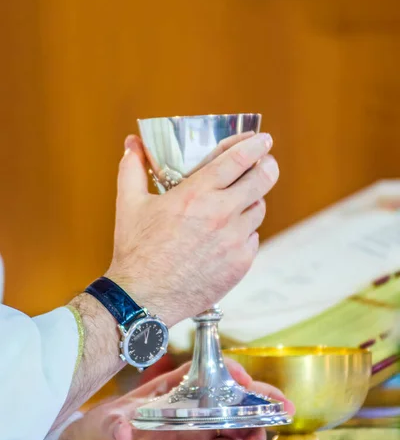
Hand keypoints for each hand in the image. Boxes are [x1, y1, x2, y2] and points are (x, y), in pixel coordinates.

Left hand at [43, 360, 293, 439]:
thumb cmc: (101, 429)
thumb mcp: (105, 423)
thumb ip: (115, 425)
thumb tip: (124, 430)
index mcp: (175, 385)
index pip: (210, 370)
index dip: (230, 372)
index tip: (243, 381)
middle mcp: (193, 404)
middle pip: (232, 396)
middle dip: (259, 399)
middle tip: (282, 407)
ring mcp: (198, 428)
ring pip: (235, 424)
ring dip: (253, 429)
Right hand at [106, 131, 277, 326]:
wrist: (143, 299)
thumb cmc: (136, 251)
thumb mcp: (129, 204)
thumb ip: (132, 168)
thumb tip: (132, 144)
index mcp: (196, 194)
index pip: (238, 159)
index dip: (255, 145)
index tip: (262, 140)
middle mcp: (221, 215)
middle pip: (263, 180)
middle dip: (267, 166)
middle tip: (265, 164)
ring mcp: (234, 241)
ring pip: (259, 210)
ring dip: (252, 201)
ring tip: (238, 203)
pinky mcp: (240, 265)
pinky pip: (253, 239)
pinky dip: (245, 233)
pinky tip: (228, 235)